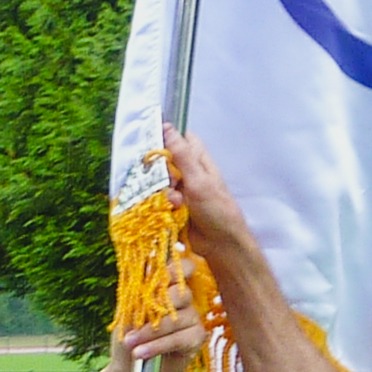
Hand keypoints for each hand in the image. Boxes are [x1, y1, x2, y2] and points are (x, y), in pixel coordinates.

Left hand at [101, 248, 206, 371]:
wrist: (129, 369)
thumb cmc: (127, 336)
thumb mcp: (126, 310)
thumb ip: (138, 289)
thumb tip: (147, 264)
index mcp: (167, 286)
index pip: (182, 266)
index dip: (173, 269)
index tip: (157, 279)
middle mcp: (184, 299)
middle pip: (182, 292)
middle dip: (157, 305)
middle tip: (135, 319)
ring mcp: (193, 318)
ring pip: (179, 318)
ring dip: (151, 331)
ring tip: (130, 342)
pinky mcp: (196, 339)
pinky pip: (180, 338)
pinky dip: (157, 345)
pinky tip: (140, 352)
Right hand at [162, 126, 254, 269]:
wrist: (220, 244)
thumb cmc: (216, 209)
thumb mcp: (198, 180)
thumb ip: (181, 155)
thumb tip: (167, 127)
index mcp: (198, 158)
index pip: (179, 137)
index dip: (165, 137)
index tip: (151, 143)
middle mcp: (188, 171)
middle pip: (163, 160)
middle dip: (160, 172)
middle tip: (170, 182)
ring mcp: (180, 188)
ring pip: (159, 181)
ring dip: (164, 193)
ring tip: (177, 204)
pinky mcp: (173, 205)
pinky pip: (159, 199)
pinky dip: (163, 205)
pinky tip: (172, 213)